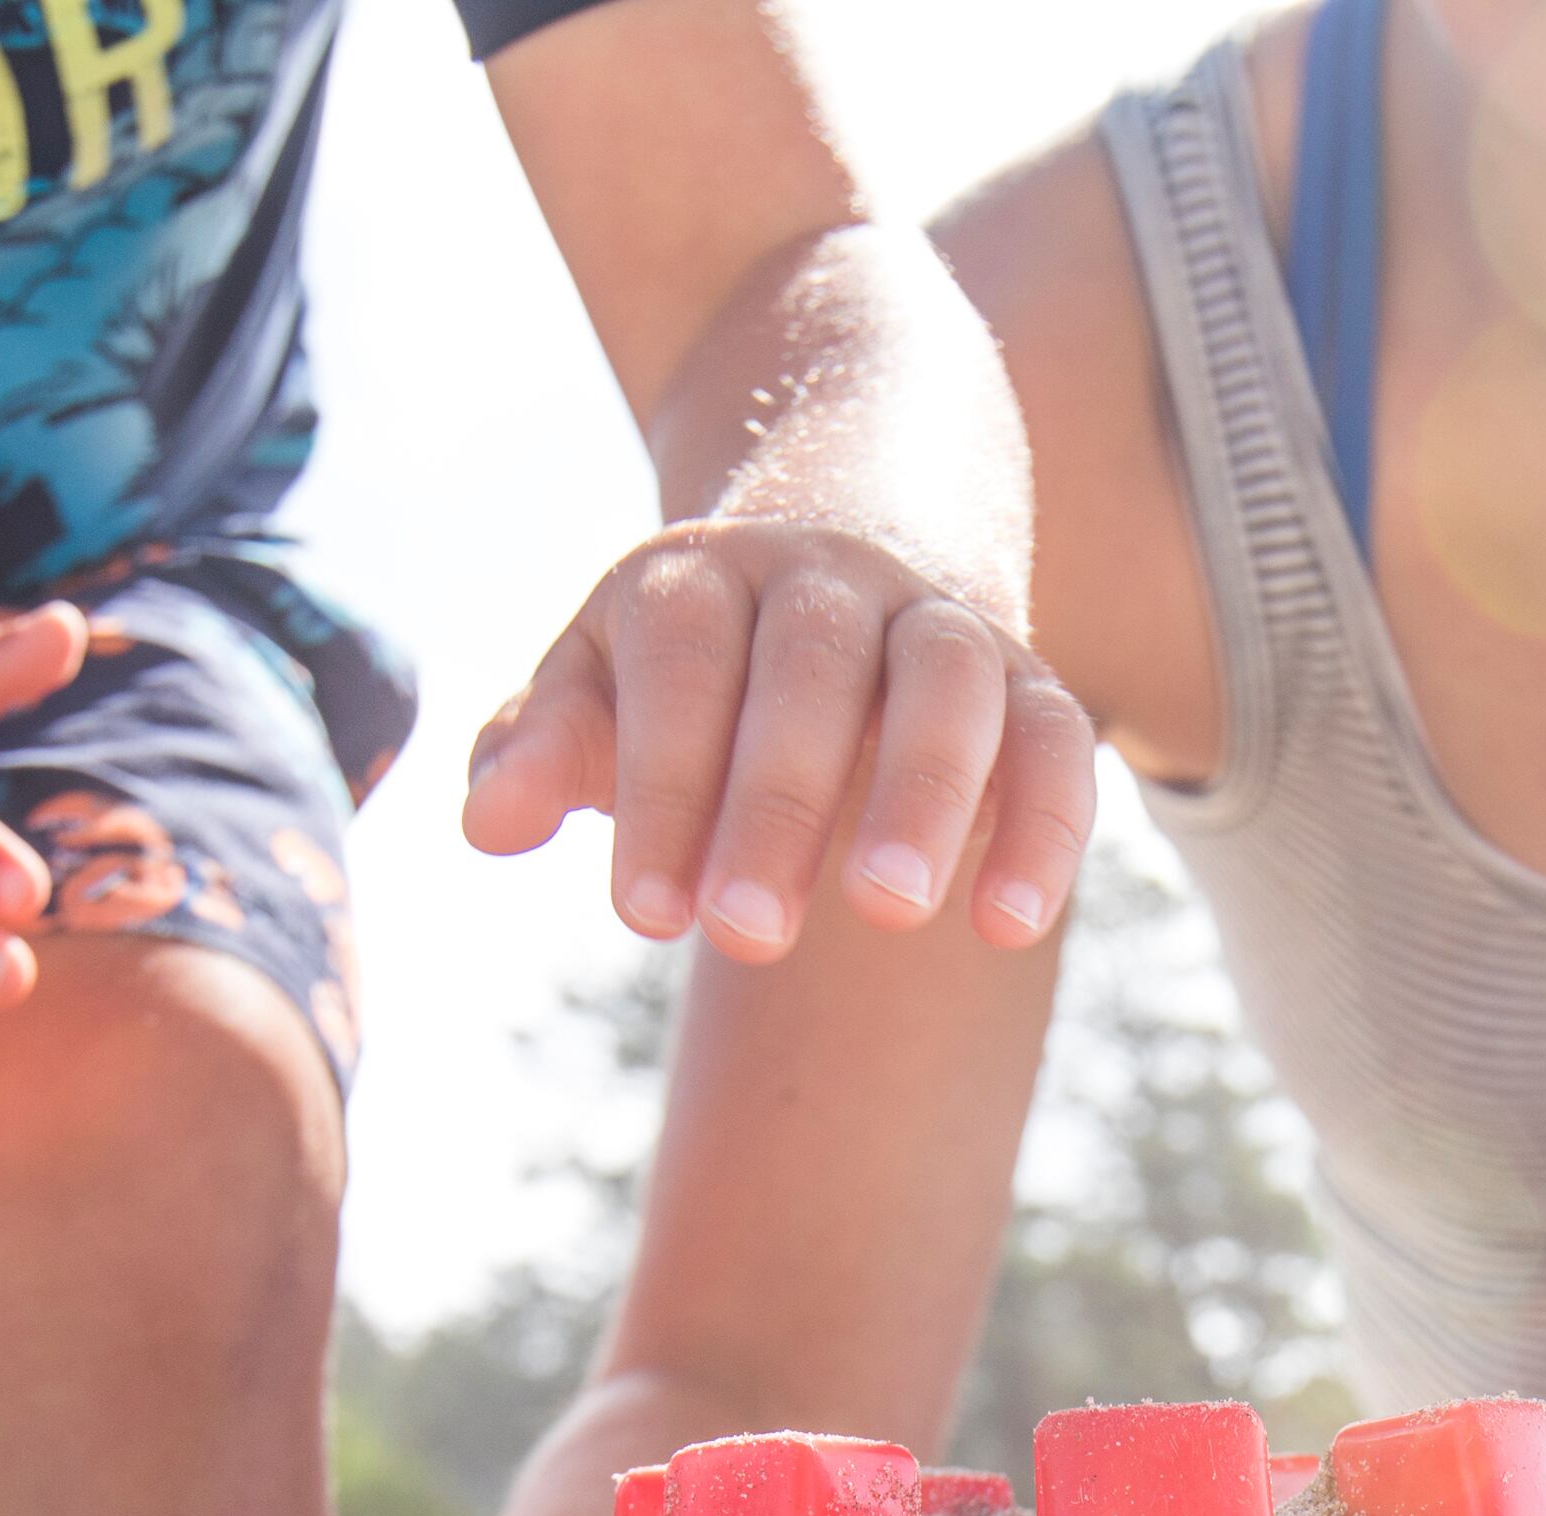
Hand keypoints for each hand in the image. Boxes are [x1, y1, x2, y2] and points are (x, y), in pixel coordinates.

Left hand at [457, 517, 1097, 959]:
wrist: (840, 547)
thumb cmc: (689, 670)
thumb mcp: (599, 691)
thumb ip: (538, 750)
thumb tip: (486, 829)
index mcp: (699, 579)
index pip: (680, 668)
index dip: (663, 786)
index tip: (645, 918)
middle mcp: (824, 581)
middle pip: (808, 670)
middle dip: (776, 803)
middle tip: (743, 938)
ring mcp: (935, 622)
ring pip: (946, 683)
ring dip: (923, 795)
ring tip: (886, 914)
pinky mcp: (1028, 680)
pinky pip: (1058, 738)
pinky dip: (1045, 825)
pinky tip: (1008, 924)